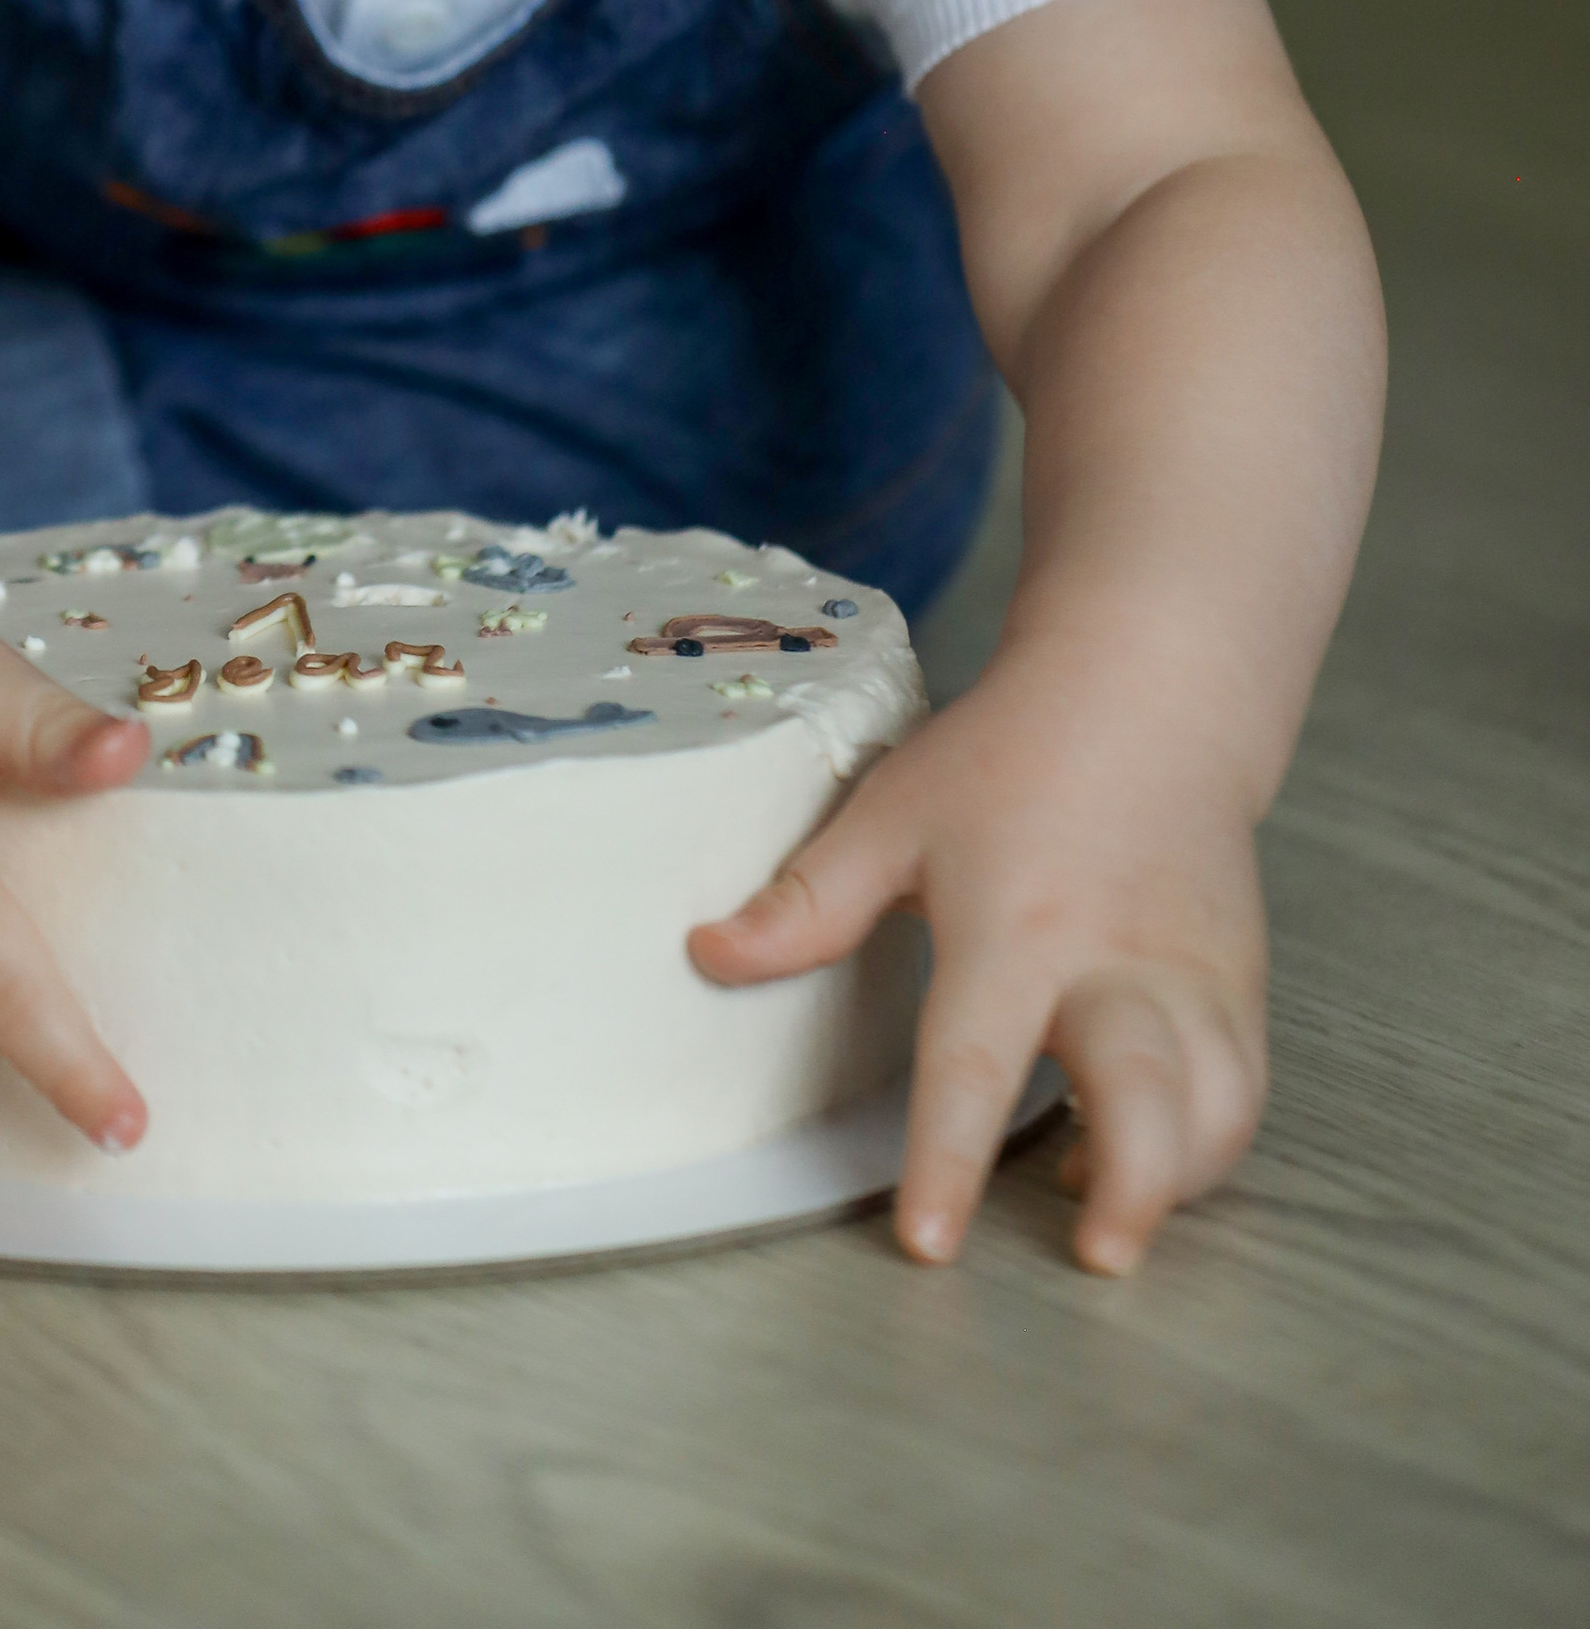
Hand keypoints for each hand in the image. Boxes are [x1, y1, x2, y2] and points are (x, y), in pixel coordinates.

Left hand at [689, 648, 1267, 1272]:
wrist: (1149, 694)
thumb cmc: (1012, 755)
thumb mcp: (893, 811)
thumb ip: (809, 900)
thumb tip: (710, 955)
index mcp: (1014, 924)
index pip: (974, 1058)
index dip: (949, 1157)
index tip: (931, 1240)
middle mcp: (1116, 960)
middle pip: (1145, 1091)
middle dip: (1131, 1186)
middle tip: (1094, 1256)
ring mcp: (1192, 976)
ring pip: (1217, 1105)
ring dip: (1175, 1178)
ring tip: (1103, 1209)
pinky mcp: (1239, 987)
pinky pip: (1242, 1088)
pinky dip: (1207, 1143)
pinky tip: (1141, 1155)